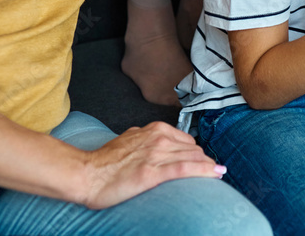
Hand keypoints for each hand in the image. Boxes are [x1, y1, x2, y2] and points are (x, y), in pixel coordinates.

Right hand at [80, 122, 223, 208]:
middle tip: (213, 171)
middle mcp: (158, 138)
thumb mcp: (130, 140)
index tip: (203, 161)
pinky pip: (186, 169)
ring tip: (218, 174)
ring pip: (193, 158)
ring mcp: (156, 154)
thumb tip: (159, 143)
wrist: (86, 174)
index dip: (197, 152)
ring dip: (209, 167)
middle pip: (193, 149)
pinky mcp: (152, 172)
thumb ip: (147, 139)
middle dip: (204, 160)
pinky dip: (204, 171)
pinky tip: (216, 174)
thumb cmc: (104, 161)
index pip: (186, 140)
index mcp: (154, 130)